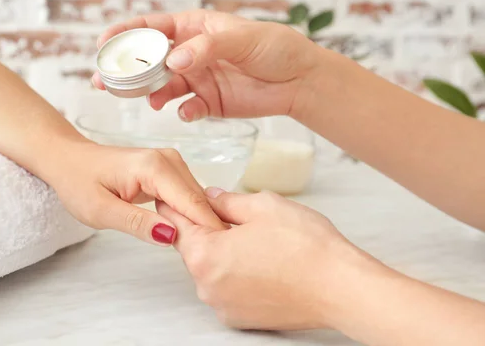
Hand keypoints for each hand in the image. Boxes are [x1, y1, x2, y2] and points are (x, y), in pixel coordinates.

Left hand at [47, 140, 225, 245]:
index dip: (209, 229)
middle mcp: (168, 160)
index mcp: (153, 167)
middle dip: (205, 228)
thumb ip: (136, 223)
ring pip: (197, 199)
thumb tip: (171, 235)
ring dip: (199, 223)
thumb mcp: (100, 211)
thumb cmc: (78, 181)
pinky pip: (187, 195)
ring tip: (197, 248)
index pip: (192, 203)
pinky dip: (189, 215)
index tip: (221, 254)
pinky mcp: (169, 169)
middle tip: (207, 258)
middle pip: (199, 201)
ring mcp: (171, 162)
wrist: (69, 159)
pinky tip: (185, 232)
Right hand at [93, 10, 322, 120]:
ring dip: (152, 93)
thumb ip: (206, 48)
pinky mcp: (209, 103)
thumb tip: (174, 61)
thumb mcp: (242, 39)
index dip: (126, 33)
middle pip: (149, 60)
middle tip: (105, 81)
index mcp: (195, 28)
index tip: (104, 43)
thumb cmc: (276, 48)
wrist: (300, 81)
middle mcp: (191, 53)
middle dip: (127, 70)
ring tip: (151, 100)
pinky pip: (187, 108)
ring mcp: (199, 79)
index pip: (153, 27)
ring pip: (163, 86)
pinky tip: (189, 111)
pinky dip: (183, 111)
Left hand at [156, 188, 375, 329]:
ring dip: (223, 254)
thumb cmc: (305, 246)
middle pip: (194, 249)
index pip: (176, 224)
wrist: (341, 288)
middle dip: (206, 230)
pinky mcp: (241, 319)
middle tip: (230, 216)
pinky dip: (236, 275)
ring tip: (254, 241)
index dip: (177, 206)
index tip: (175, 196)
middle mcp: (206, 286)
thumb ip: (227, 201)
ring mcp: (223, 306)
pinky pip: (227, 290)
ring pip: (212, 270)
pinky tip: (261, 263)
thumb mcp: (263, 206)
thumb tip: (210, 197)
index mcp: (205, 254)